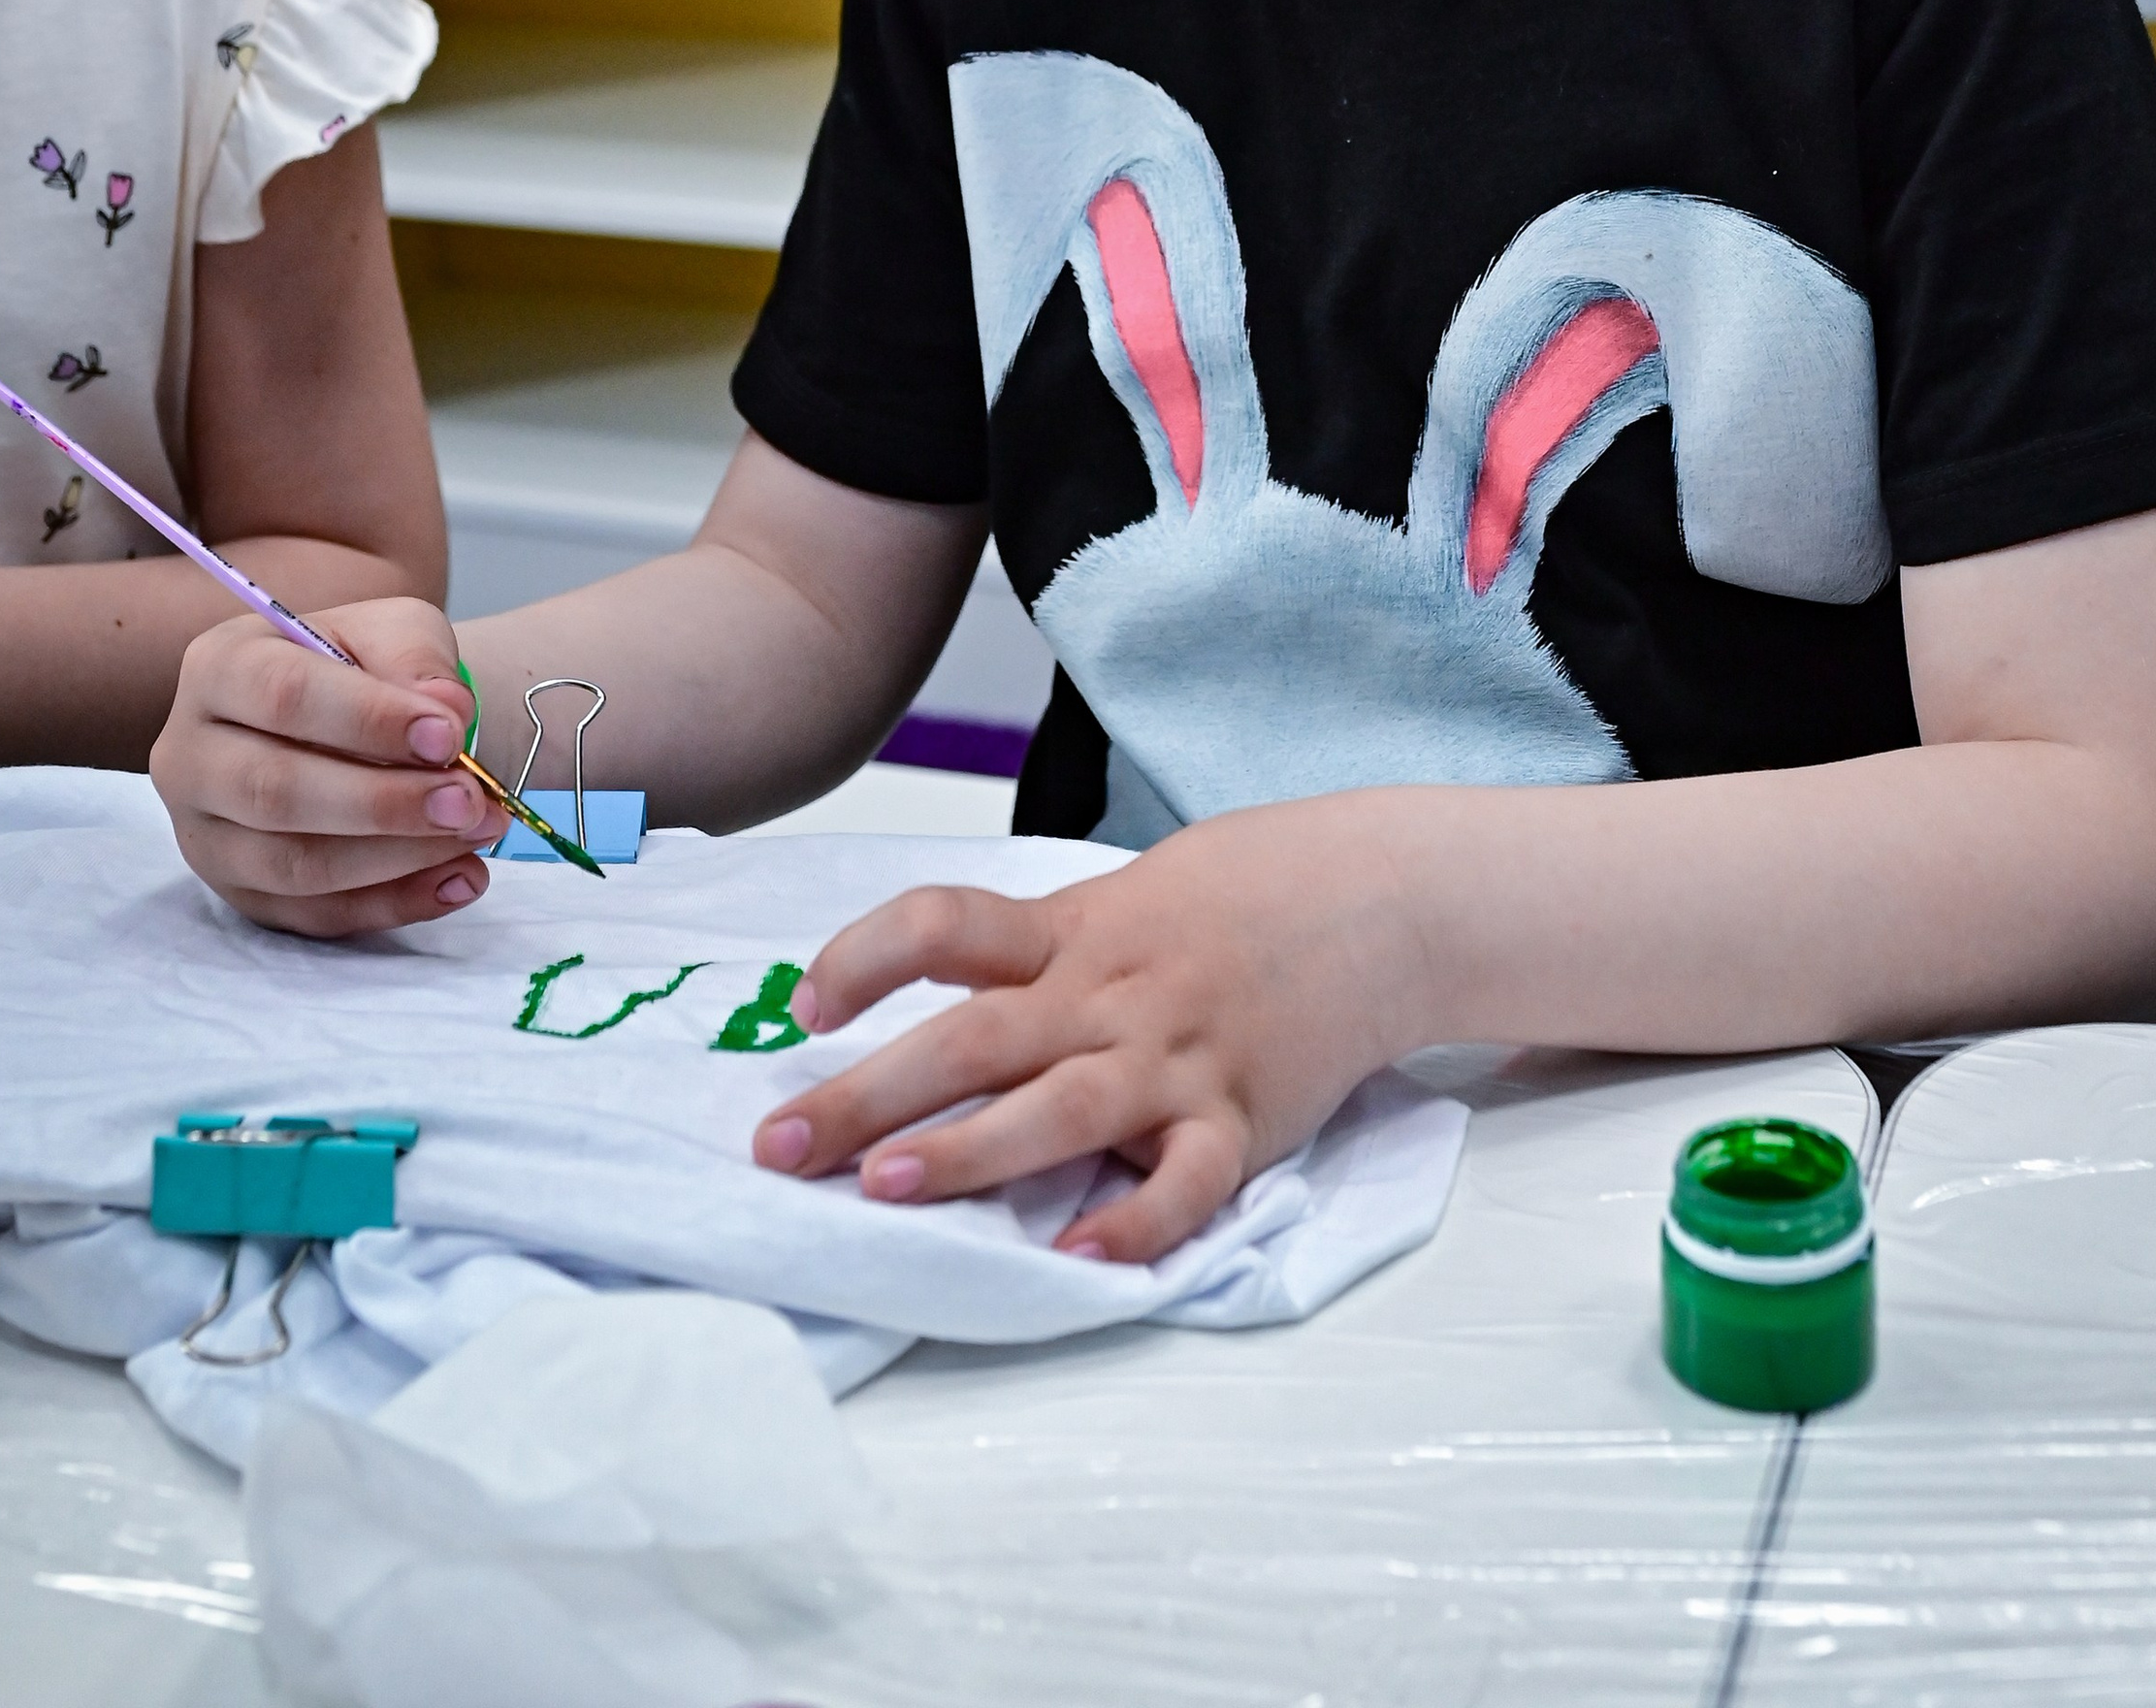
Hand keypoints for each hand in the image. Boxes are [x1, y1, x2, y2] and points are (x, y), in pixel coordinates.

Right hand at [149, 597, 491, 936]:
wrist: (353, 718)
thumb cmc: (363, 665)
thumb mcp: (393, 627)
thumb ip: (416, 655)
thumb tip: (445, 710)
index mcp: (219, 668)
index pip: (283, 695)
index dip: (368, 720)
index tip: (449, 735)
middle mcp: (191, 756)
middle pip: (274, 793)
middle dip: (382, 803)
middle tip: (469, 801)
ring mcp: (205, 836)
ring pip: (291, 866)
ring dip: (396, 859)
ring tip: (477, 834)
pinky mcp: (240, 895)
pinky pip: (313, 917)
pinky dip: (394, 905)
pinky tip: (461, 879)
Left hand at [750, 796, 1426, 1262]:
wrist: (1379, 895)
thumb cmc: (1237, 896)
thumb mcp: (1127, 896)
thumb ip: (1042, 954)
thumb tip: (936, 1010)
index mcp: (1074, 932)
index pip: (948, 927)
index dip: (867, 957)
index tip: (802, 1003)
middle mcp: (1111, 994)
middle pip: (973, 1040)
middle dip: (865, 1095)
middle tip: (776, 1148)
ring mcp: (1176, 1057)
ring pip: (1059, 1107)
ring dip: (966, 1153)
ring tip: (883, 1190)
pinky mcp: (1240, 1118)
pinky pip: (1185, 1181)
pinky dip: (1135, 1222)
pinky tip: (1081, 1260)